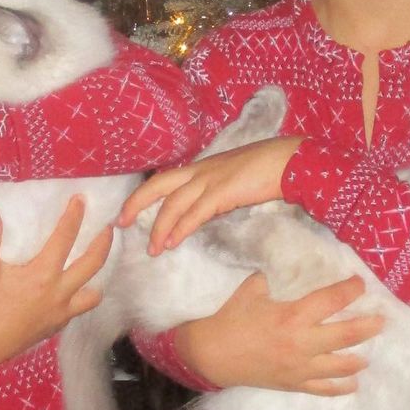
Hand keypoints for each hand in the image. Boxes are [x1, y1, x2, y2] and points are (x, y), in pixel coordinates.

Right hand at [0, 196, 113, 371]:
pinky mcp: (56, 326)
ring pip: (94, 293)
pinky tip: (74, 289)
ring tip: (98, 261)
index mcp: (42, 275)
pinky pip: (79, 309)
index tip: (81, 199)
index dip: (74, 216)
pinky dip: (82, 296)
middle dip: (104, 242)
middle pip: (93, 263)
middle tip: (108, 226)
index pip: (65, 238)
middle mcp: (58, 293)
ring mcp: (60, 312)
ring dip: (99, 275)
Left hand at [119, 136, 301, 254]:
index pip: (165, 178)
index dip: (144, 194)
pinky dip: (180, 228)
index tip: (129, 210)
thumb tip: (206, 208)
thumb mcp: (234, 177)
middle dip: (136, 204)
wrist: (289, 160)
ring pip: (173, 203)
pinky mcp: (223, 192)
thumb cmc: (267, 168)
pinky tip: (172, 242)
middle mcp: (201, 170)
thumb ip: (217, 189)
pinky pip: (195, 213)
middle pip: (157, 185)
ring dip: (160, 228)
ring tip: (152, 248)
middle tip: (121, 224)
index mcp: (202, 166)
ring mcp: (210, 179)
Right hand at [176, 272, 381, 395]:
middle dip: (367, 326)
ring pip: (340, 365)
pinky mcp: (293, 383)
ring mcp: (300, 367)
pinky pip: (323, 389)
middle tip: (382, 321)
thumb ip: (268, 280)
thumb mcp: (250, 290)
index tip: (360, 284)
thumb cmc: (231, 319)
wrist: (211, 355)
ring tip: (368, 354)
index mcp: (293, 315)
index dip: (350, 290)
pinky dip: (340, 387)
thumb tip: (276, 273)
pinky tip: (352, 383)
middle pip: (345, 335)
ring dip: (358, 359)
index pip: (331, 300)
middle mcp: (302, 342)